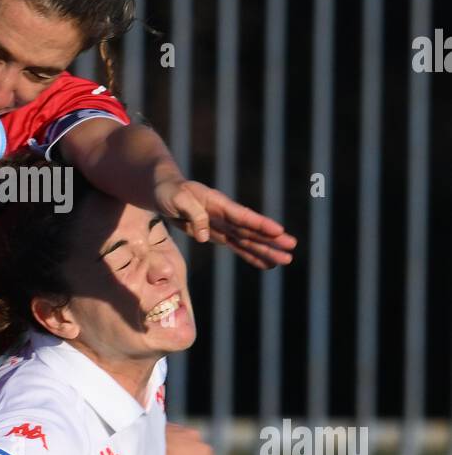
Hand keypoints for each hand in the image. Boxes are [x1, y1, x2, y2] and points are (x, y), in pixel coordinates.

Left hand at [154, 177, 296, 269]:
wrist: (163, 190)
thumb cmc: (169, 191)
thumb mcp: (176, 198)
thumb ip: (193, 214)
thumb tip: (204, 238)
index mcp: (217, 203)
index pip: (241, 215)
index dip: (259, 224)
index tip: (279, 231)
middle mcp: (224, 215)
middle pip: (250, 230)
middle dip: (271, 241)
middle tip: (291, 250)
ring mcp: (223, 225)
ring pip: (248, 241)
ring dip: (266, 251)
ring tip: (286, 260)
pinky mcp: (217, 235)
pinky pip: (237, 247)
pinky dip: (251, 256)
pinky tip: (266, 264)